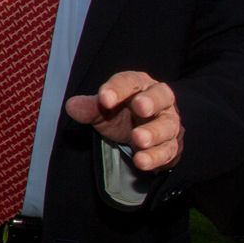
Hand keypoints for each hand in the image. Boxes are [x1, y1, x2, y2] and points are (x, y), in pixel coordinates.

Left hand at [64, 72, 181, 172]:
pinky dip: (155, 156)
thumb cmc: (120, 114)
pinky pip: (167, 150)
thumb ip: (89, 107)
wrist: (140, 136)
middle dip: (150, 101)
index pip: (130, 81)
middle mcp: (159, 100)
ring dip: (154, 133)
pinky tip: (141, 161)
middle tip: (139, 106)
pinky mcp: (171, 145)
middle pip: (160, 96)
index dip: (118, 88)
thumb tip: (72, 106)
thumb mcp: (102, 110)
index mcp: (139, 85)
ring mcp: (168, 123)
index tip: (104, 99)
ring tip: (138, 140)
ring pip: (167, 125)